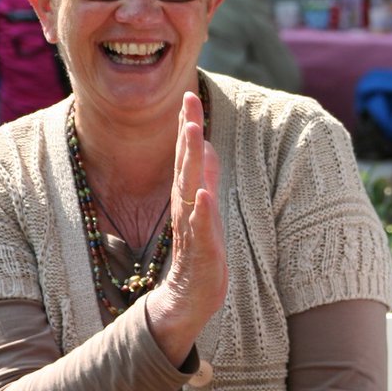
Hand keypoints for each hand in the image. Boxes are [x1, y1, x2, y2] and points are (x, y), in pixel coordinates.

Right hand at [145, 92, 226, 365]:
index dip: (188, 124)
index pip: (186, 154)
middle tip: (190, 100)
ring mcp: (191, 227)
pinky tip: (202, 193)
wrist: (189, 298)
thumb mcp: (205, 208)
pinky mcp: (200, 249)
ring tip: (192, 132)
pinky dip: (200, 209)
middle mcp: (186, 206)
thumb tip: (205, 144)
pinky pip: (199, 227)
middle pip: (185, 163)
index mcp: (188, 195)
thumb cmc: (199, 251)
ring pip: (189, 188)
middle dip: (187, 131)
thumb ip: (205, 177)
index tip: (190, 93)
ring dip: (190, 160)